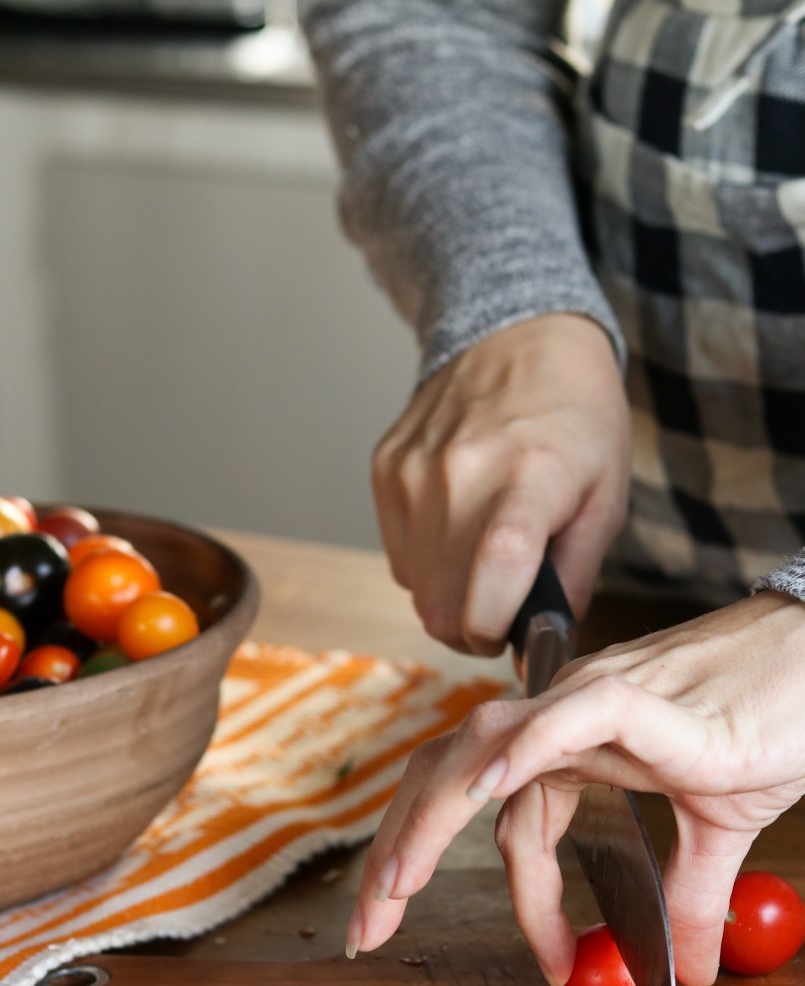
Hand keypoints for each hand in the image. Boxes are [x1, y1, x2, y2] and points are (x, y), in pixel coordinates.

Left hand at [346, 594, 804, 985]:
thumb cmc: (775, 718)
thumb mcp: (722, 827)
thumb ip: (690, 895)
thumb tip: (687, 972)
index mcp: (569, 742)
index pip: (496, 814)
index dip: (504, 893)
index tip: (549, 967)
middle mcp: (561, 715)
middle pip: (451, 778)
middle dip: (399, 852)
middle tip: (368, 929)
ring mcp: (592, 701)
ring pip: (483, 750)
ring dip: (430, 819)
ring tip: (397, 882)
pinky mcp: (639, 696)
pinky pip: (563, 720)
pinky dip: (520, 754)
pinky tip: (484, 794)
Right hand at [372, 313, 630, 654]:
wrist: (521, 337)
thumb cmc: (576, 420)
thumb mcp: (606, 497)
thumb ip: (576, 577)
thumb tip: (545, 641)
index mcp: (528, 482)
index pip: (489, 591)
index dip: (495, 632)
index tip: (511, 635)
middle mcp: (460, 477)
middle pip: (442, 610)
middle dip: (472, 629)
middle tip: (502, 607)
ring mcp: (414, 473)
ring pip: (417, 590)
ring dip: (451, 596)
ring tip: (485, 561)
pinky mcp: (386, 470)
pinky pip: (401, 557)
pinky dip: (429, 563)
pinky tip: (460, 528)